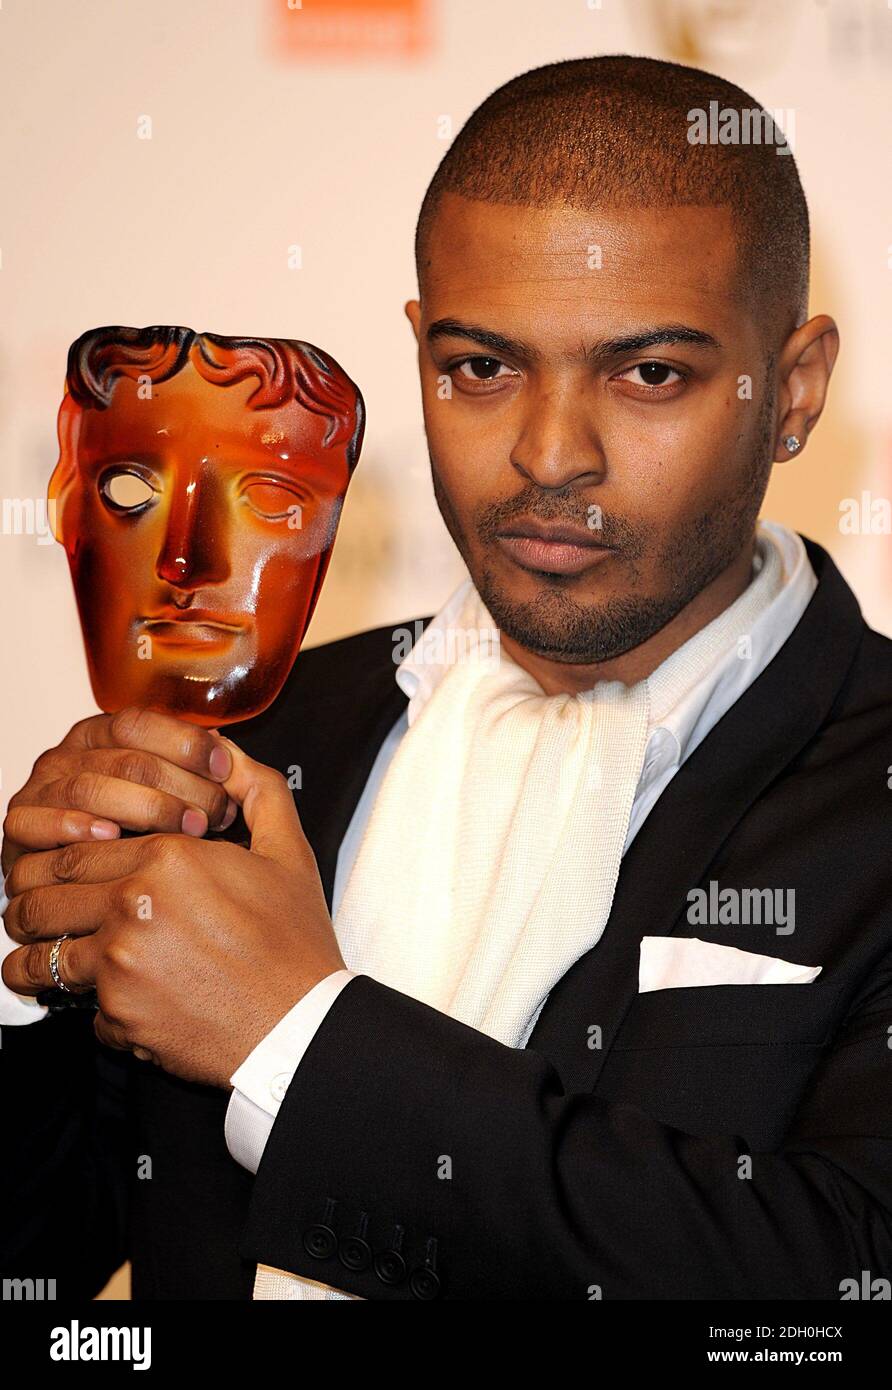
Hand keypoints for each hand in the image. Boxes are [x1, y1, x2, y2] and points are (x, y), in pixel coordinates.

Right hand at [1, 708, 237, 876]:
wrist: (87, 892)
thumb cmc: (138, 839)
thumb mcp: (172, 795)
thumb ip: (195, 770)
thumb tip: (229, 752)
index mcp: (103, 735)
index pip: (140, 722)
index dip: (185, 743)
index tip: (226, 770)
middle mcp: (69, 755)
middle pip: (125, 757)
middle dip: (180, 785)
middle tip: (217, 815)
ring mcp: (41, 789)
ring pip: (90, 786)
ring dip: (144, 808)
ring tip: (188, 830)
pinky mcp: (20, 827)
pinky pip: (40, 820)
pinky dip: (76, 826)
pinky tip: (112, 838)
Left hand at [1, 742, 344, 1087]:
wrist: (302, 1025)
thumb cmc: (295, 945)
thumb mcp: (287, 853)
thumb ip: (256, 790)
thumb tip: (229, 754)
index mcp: (168, 857)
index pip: (77, 846)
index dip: (59, 857)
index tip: (60, 870)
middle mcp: (134, 906)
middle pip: (43, 897)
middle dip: (31, 905)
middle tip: (35, 912)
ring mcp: (121, 963)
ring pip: (42, 956)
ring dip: (36, 957)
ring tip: (43, 960)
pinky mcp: (120, 1015)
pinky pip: (83, 1009)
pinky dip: (95, 1008)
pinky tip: (116, 1002)